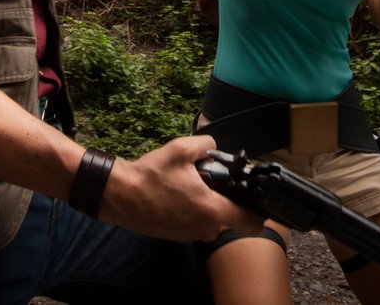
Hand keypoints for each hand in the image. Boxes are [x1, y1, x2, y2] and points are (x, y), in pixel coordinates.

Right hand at [97, 135, 265, 241]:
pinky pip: (195, 224)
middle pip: (231, 218)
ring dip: (208, 205)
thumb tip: (213, 146)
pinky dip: (192, 211)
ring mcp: (190, 235)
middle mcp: (204, 228)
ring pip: (212, 221)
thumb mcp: (180, 149)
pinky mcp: (177, 236)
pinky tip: (177, 194)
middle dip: (228, 201)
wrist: (119, 196)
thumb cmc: (149, 176)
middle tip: (215, 182)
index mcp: (211, 210)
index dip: (260, 212)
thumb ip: (206, 144)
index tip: (256, 199)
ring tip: (191, 185)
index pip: (252, 223)